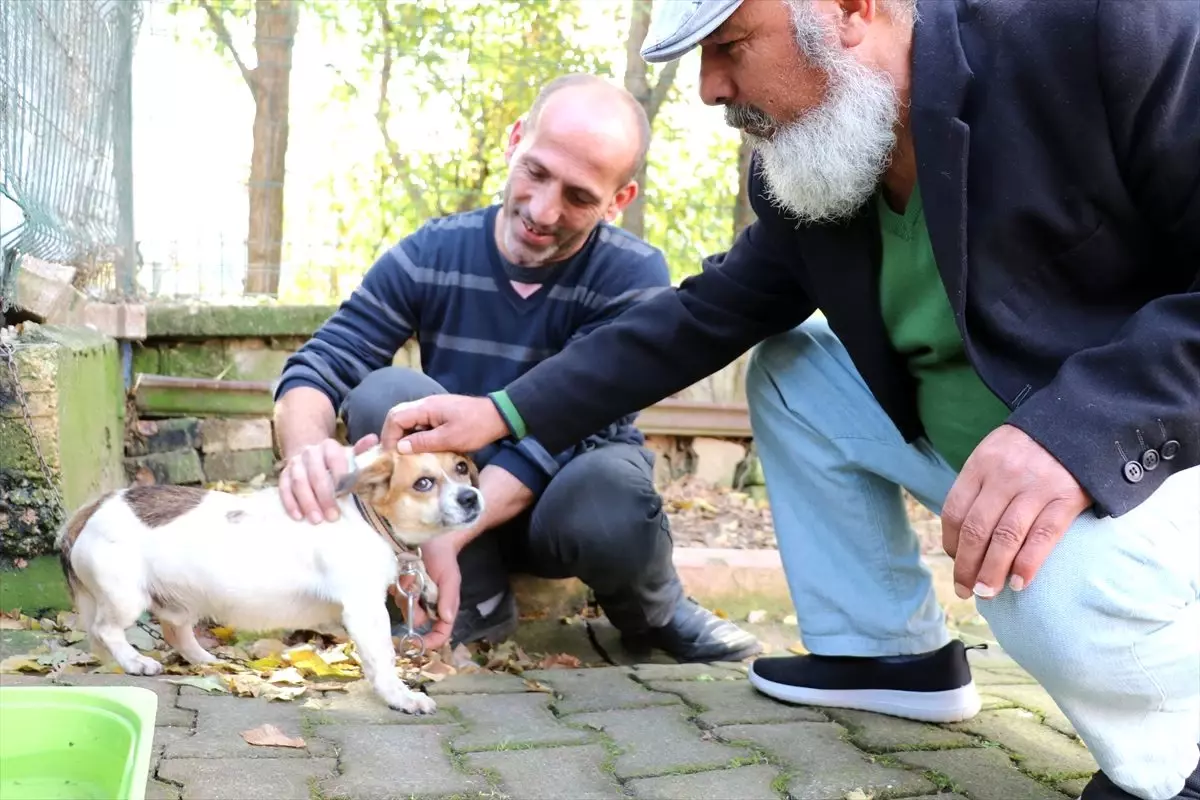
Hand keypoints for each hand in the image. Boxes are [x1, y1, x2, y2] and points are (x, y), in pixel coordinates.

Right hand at [278, 434, 377, 522]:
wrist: (309, 452)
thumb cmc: (334, 460)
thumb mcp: (348, 454)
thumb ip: (361, 450)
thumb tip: (374, 439)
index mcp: (329, 447)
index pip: (335, 459)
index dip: (339, 475)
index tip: (346, 492)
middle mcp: (310, 453)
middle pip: (316, 474)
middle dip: (324, 496)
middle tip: (333, 516)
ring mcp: (295, 463)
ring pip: (298, 482)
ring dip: (307, 502)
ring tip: (316, 520)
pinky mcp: (284, 474)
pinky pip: (283, 488)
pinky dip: (289, 503)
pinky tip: (298, 516)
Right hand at [381, 394, 509, 454]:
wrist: (498, 416)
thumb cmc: (476, 427)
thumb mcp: (450, 439)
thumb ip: (424, 442)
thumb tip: (400, 447)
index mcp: (426, 408)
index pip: (395, 417)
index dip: (389, 436)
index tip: (390, 454)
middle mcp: (425, 404)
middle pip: (398, 416)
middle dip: (392, 435)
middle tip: (393, 455)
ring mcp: (432, 408)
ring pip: (408, 420)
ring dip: (404, 436)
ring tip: (404, 455)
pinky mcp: (439, 415)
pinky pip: (420, 423)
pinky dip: (415, 435)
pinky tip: (419, 449)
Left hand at [393, 534, 463, 651]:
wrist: (431, 539)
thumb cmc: (444, 559)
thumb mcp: (450, 578)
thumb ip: (448, 599)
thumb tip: (446, 619)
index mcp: (442, 607)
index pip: (440, 632)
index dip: (431, 642)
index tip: (418, 644)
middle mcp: (426, 606)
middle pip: (417, 620)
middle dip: (414, 609)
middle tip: (415, 590)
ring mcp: (412, 597)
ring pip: (404, 607)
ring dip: (406, 593)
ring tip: (411, 574)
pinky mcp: (400, 587)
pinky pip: (395, 594)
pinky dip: (398, 585)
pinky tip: (403, 572)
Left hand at [941, 424, 1091, 599]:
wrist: (1082, 422)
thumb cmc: (1033, 446)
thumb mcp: (997, 453)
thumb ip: (981, 486)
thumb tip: (965, 534)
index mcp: (981, 464)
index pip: (955, 511)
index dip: (952, 542)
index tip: (955, 561)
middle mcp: (1004, 475)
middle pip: (977, 529)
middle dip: (967, 565)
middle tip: (965, 590)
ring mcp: (1036, 486)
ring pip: (1006, 537)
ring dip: (992, 571)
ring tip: (986, 593)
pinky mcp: (1067, 497)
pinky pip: (1043, 536)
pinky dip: (1028, 563)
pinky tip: (1019, 583)